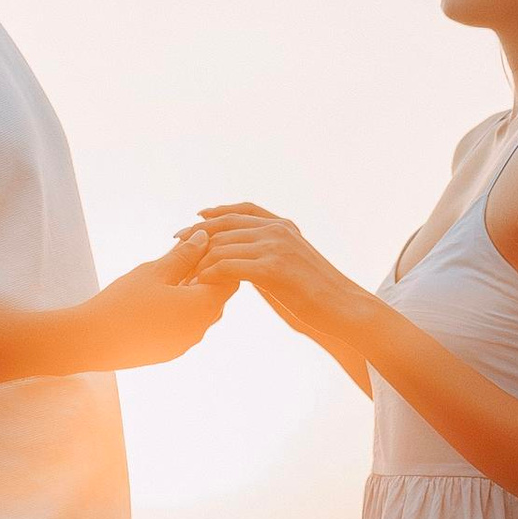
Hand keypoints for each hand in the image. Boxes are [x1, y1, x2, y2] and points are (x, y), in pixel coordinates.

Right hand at [74, 242, 229, 371]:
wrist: (93, 342)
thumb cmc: (124, 302)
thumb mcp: (156, 271)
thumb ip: (184, 255)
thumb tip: (204, 238)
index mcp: (203, 307)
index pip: (230, 279)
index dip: (218, 260)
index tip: (197, 248)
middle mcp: (201, 329)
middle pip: (217, 296)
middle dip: (205, 275)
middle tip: (182, 257)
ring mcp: (186, 344)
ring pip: (201, 312)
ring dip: (191, 293)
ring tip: (168, 277)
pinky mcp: (171, 352)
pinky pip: (186, 326)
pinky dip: (180, 310)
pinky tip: (157, 299)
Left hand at [189, 204, 370, 353]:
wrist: (342, 309)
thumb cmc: (316, 295)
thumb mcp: (292, 265)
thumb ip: (268, 256)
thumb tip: (243, 259)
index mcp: (284, 226)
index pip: (243, 209)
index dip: (217, 212)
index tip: (196, 217)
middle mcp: (278, 230)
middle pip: (226, 225)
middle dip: (197, 233)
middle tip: (175, 243)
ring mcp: (275, 247)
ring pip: (223, 245)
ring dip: (199, 259)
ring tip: (183, 272)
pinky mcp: (272, 268)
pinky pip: (227, 265)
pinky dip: (208, 273)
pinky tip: (199, 283)